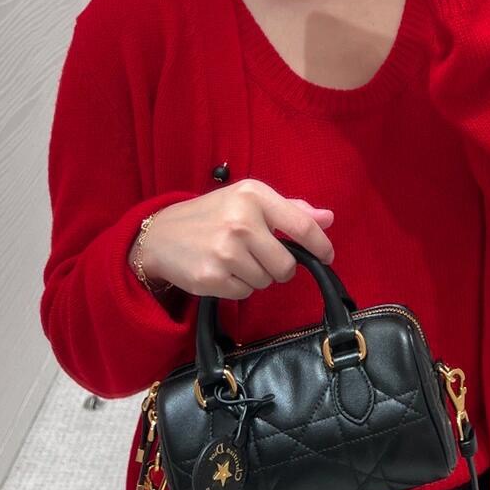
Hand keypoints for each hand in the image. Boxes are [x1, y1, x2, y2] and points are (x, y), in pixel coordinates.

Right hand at [135, 180, 335, 300]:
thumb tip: (328, 218)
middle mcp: (241, 221)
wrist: (161, 235)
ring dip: (256, 277)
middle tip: (260, 257)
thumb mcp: (249, 200)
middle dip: (279, 268)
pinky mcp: (212, 277)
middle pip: (287, 265)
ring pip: (266, 281)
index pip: (302, 226)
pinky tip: (222, 270)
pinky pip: (245, 294)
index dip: (320, 246)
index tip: (327, 256)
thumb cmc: (212, 215)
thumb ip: (290, 210)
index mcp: (254, 196)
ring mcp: (226, 250)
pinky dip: (238, 287)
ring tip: (234, 260)